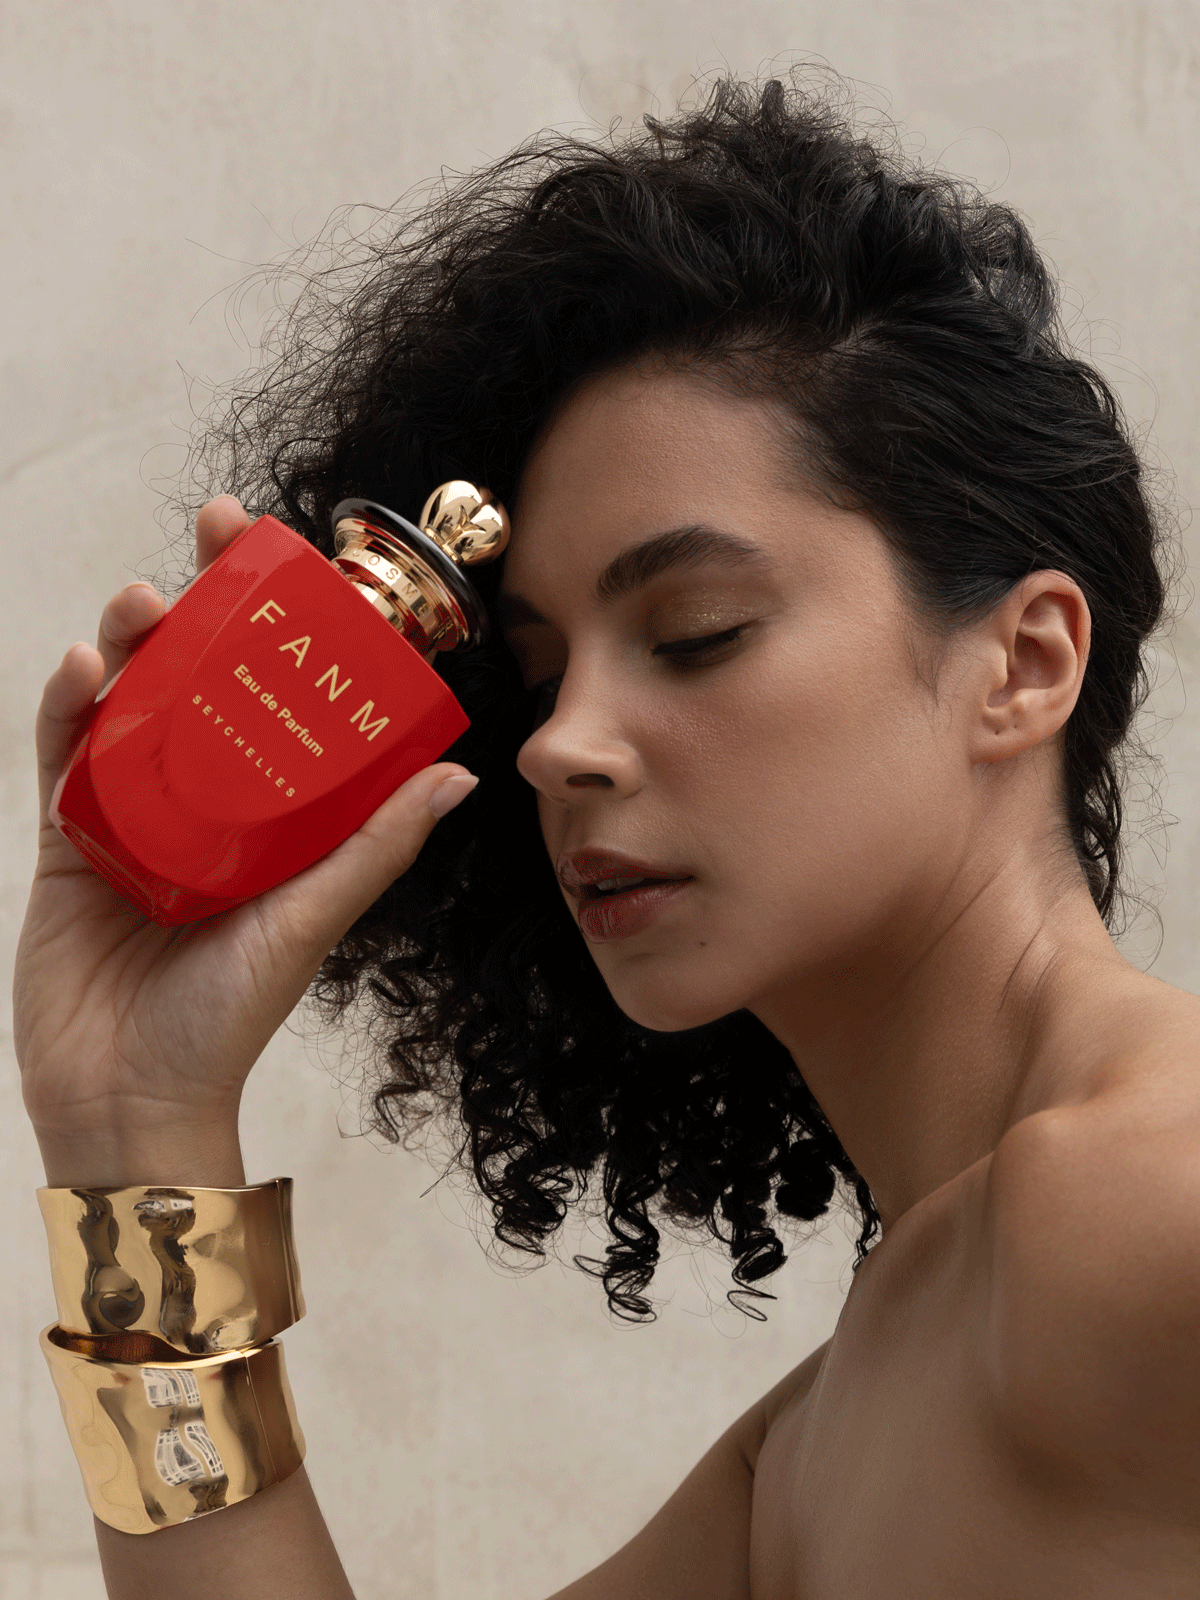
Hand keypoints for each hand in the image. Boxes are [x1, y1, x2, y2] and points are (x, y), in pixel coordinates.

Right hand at [14, 497, 477, 1185]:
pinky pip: (64, 759)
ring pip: (129, 704)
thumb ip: (374, 845)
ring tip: (142, 601)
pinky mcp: (68, 842)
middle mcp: (203, 804)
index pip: (279, 696)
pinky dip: (68, 710)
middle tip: (212, 535)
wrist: (129, 1101)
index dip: (283, 624)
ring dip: (132, 642)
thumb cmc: (229, 1019)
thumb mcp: (310, 917)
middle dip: (203, 601)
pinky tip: (81, 665)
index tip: (294, 554)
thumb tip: (460, 776)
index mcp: (269, 815)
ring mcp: (132, 817)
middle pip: (200, 679)